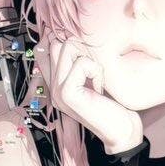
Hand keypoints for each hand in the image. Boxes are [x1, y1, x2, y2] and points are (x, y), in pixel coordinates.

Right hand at [43, 36, 142, 154]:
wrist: (121, 129)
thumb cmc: (111, 104)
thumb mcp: (92, 77)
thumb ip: (78, 61)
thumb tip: (72, 35)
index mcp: (55, 84)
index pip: (43, 49)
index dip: (61, 42)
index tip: (83, 53)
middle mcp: (52, 87)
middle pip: (55, 44)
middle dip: (78, 49)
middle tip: (92, 70)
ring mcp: (57, 91)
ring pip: (66, 48)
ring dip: (89, 59)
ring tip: (96, 79)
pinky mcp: (66, 93)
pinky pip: (81, 63)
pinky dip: (95, 71)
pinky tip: (99, 89)